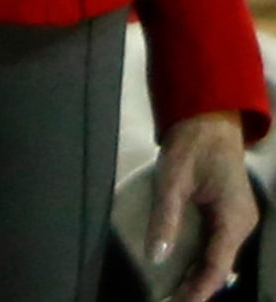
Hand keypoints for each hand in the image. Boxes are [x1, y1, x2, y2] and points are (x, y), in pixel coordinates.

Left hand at [148, 112, 256, 299]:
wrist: (207, 115)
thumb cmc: (190, 143)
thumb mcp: (172, 179)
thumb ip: (166, 218)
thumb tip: (156, 256)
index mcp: (233, 219)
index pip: (215, 267)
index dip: (197, 291)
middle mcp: (242, 223)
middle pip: (220, 265)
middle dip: (197, 286)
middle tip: (168, 299)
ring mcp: (239, 217)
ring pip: (220, 256)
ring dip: (199, 273)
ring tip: (173, 290)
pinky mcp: (231, 211)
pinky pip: (218, 242)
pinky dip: (202, 256)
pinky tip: (184, 264)